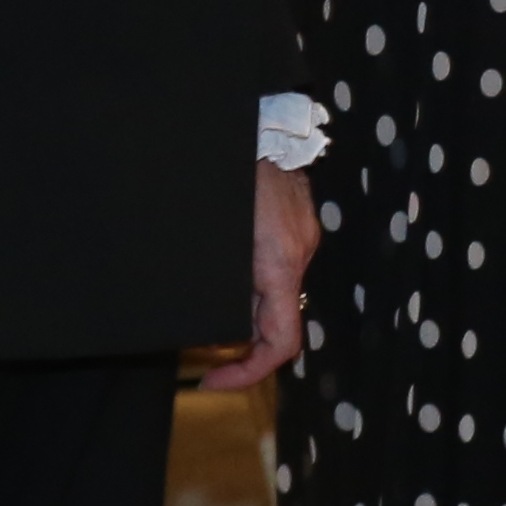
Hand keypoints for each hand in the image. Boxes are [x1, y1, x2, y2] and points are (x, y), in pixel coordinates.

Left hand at [198, 161, 319, 388]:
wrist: (266, 125)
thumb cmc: (230, 177)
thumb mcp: (217, 240)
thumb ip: (224, 282)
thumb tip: (217, 324)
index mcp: (278, 265)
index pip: (280, 344)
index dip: (247, 373)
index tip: (211, 380)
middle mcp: (299, 257)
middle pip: (278, 322)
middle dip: (242, 343)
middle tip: (203, 351)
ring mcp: (303, 240)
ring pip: (278, 295)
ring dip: (248, 311)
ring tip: (208, 304)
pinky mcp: (299, 225)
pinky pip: (280, 269)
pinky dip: (256, 284)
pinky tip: (232, 270)